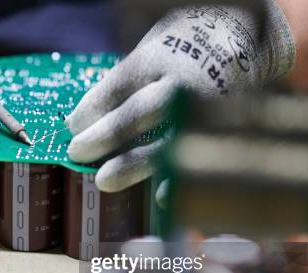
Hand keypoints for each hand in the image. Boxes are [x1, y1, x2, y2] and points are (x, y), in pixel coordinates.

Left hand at [67, 2, 294, 191]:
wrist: (236, 42)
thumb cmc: (175, 55)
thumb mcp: (146, 56)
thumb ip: (116, 89)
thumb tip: (76, 123)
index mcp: (160, 57)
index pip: (122, 83)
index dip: (94, 106)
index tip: (71, 127)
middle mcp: (184, 81)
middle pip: (143, 110)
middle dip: (108, 134)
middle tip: (78, 152)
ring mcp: (206, 107)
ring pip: (170, 138)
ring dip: (134, 163)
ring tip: (103, 180)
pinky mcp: (222, 127)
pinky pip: (199, 157)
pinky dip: (178, 178)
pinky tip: (159, 195)